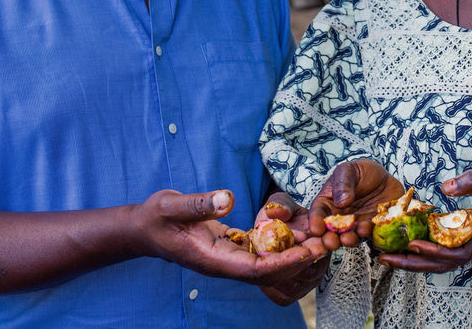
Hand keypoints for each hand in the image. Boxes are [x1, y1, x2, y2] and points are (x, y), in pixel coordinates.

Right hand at [132, 189, 327, 285]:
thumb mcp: (171, 205)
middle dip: (298, 262)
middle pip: (267, 273)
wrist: (145, 227)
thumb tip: (226, 199)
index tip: (308, 252)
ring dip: (294, 255)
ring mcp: (229, 259)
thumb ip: (198, 204)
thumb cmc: (156, 217)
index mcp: (212, 260)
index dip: (283, 263)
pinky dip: (281, 245)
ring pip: (267, 265)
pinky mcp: (231, 249)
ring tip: (321, 239)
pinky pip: (261, 252)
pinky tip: (299, 232)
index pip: (254, 269)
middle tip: (326, 245)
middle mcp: (224, 264)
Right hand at [307, 159, 403, 249]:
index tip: (316, 229)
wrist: (385, 178)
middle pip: (331, 231)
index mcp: (328, 203)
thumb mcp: (348, 170)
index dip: (315, 222)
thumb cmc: (362, 172)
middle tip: (331, 241)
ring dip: (348, 240)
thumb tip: (341, 202)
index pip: (318, 213)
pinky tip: (368, 230)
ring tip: (348, 238)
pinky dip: (368, 235)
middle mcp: (339, 218)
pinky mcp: (371, 229)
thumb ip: (343, 184)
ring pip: (349, 236)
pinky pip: (370, 235)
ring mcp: (355, 225)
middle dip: (330, 238)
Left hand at [377, 163, 471, 273]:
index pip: (459, 251)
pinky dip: (424, 250)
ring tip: (387, 257)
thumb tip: (446, 187)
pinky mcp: (470, 239)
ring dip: (415, 261)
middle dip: (414, 264)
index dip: (435, 251)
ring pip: (443, 262)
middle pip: (445, 264)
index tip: (413, 244)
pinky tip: (404, 243)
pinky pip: (445, 250)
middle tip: (384, 259)